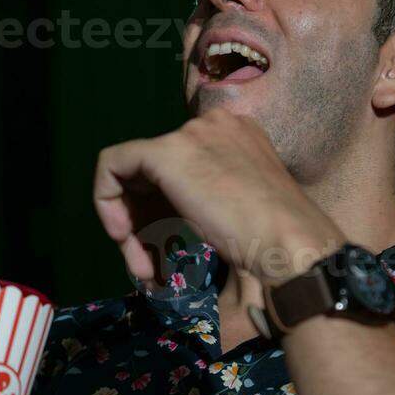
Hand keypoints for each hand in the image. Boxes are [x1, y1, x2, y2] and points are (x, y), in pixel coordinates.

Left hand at [92, 110, 343, 284]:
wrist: (287, 241)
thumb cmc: (276, 240)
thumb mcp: (243, 210)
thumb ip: (211, 201)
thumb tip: (184, 215)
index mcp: (236, 137)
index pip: (182, 169)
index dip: (165, 211)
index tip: (167, 248)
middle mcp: (211, 127)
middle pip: (155, 173)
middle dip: (143, 222)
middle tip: (149, 265)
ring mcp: (188, 136)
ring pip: (134, 176)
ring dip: (131, 228)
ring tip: (143, 267)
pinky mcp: (164, 152)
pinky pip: (112, 165)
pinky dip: (107, 202)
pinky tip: (122, 237)